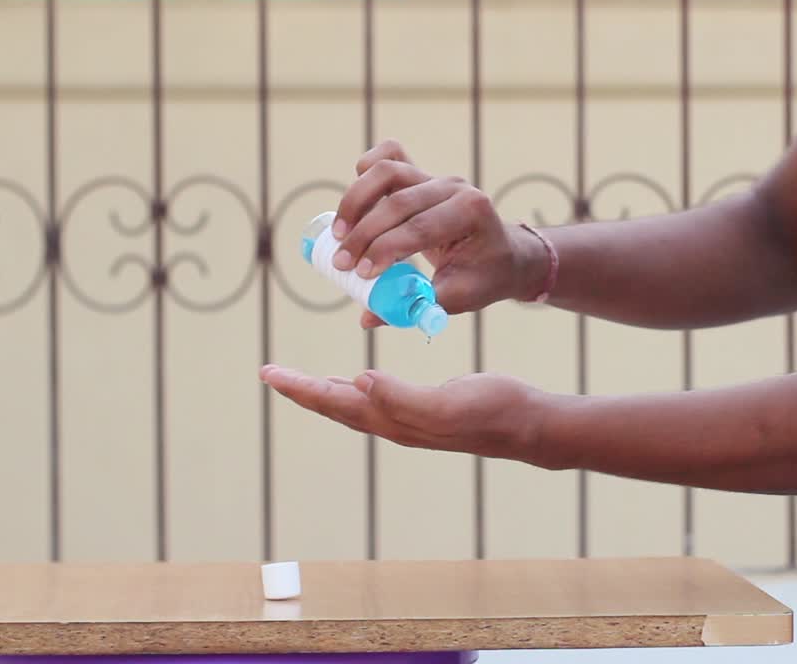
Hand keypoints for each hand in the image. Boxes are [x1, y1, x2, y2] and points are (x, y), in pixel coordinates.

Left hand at [259, 364, 549, 462]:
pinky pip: (376, 399)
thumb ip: (403, 397)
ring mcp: (409, 417)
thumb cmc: (494, 410)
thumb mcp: (448, 402)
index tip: (270, 374)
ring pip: (353, 405)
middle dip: (302, 390)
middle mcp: (395, 422)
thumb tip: (358, 381)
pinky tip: (355, 381)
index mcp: (394, 420)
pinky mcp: (424, 407)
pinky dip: (355, 388)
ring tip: (300, 380)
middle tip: (270, 373)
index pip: (335, 403)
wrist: (527, 423)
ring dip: (323, 391)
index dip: (301, 389)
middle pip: (335, 406)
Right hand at [331, 139, 550, 328]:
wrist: (504, 256)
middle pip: (399, 202)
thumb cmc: (483, 277)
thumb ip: (416, 305)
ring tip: (339, 235)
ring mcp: (436, 177)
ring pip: (388, 172)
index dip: (385, 249)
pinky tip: (354, 199)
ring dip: (356, 201)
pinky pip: (391, 157)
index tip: (360, 273)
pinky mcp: (420, 175)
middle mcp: (454, 187)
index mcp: (472, 212)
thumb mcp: (458, 298)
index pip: (421, 227)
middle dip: (364, 234)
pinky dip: (367, 171)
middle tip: (341, 263)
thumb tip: (367, 318)